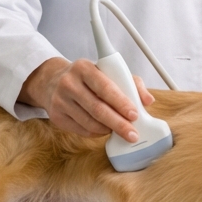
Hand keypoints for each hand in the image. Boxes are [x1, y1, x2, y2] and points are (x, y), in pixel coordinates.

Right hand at [18, 57, 155, 138]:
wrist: (53, 82)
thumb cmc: (89, 78)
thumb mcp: (107, 72)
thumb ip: (131, 83)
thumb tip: (148, 100)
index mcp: (84, 68)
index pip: (105, 87)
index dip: (121, 103)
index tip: (135, 114)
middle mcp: (69, 83)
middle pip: (97, 108)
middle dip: (118, 123)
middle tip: (133, 133)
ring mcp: (60, 101)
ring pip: (89, 122)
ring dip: (109, 130)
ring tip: (121, 131)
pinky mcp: (56, 117)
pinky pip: (81, 130)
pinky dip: (97, 133)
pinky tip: (105, 130)